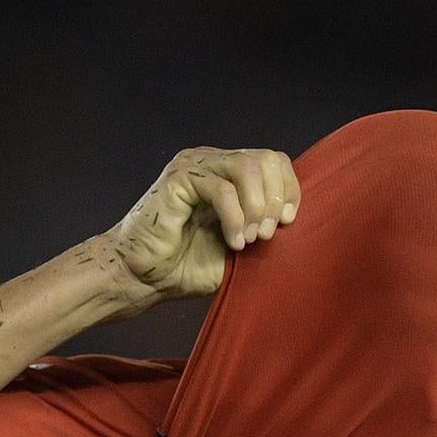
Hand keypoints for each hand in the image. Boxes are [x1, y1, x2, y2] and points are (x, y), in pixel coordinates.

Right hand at [104, 147, 300, 303]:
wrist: (141, 278)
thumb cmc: (185, 267)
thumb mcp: (237, 246)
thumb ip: (261, 228)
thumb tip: (294, 223)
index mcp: (227, 173)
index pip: (273, 161)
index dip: (289, 189)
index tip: (288, 223)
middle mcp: (213, 162)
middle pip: (266, 158)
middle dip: (275, 199)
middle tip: (265, 235)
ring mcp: (195, 166)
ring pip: (248, 167)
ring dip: (257, 207)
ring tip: (249, 240)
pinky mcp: (179, 178)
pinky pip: (222, 189)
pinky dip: (235, 218)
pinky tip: (232, 242)